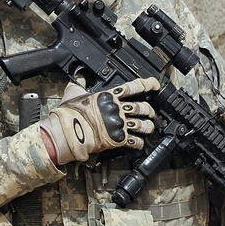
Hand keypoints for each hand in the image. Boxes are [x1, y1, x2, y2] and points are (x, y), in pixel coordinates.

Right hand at [40, 77, 159, 164]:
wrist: (69, 130)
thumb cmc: (71, 112)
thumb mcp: (73, 92)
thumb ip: (78, 85)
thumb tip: (77, 81)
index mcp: (109, 96)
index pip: (133, 87)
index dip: (147, 84)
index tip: (155, 85)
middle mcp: (117, 109)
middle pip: (142, 107)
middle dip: (149, 111)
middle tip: (150, 113)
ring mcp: (119, 124)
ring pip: (143, 125)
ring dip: (148, 127)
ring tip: (149, 129)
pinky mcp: (118, 139)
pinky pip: (135, 142)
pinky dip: (139, 144)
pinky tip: (139, 144)